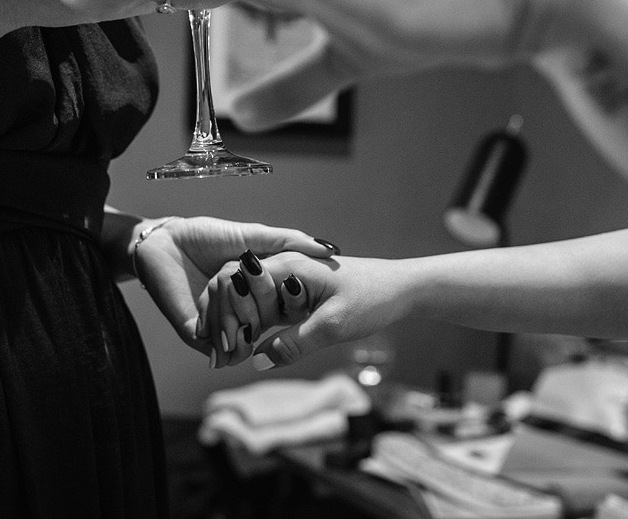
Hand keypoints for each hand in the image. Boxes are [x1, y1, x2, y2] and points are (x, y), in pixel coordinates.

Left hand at [130, 216, 335, 365]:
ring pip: (240, 343)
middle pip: (262, 331)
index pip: (280, 312)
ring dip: (248, 334)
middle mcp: (238, 312)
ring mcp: (217, 323)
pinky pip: (214, 345)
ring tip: (253, 323)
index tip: (301, 298)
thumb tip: (328, 249)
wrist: (166, 240)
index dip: (293, 309)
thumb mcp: (255, 236)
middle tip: (272, 310)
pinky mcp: (194, 330)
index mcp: (254, 293)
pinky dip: (226, 341)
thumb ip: (289, 242)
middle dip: (268, 322)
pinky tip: (233, 330)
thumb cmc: (207, 235)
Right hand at [202, 251, 413, 369]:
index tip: (232, 345)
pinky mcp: (294, 295)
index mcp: (289, 264)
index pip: (239, 282)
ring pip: (250, 302)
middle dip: (230, 321)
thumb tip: (257, 361)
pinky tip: (250, 348)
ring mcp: (288, 281)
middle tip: (226, 354)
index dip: (231, 313)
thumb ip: (294, 343)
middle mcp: (283, 267)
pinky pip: (266, 309)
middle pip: (238, 290)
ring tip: (232, 354)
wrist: (401, 290)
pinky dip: (256, 326)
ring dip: (241, 325)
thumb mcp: (333, 325)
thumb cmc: (372, 298)